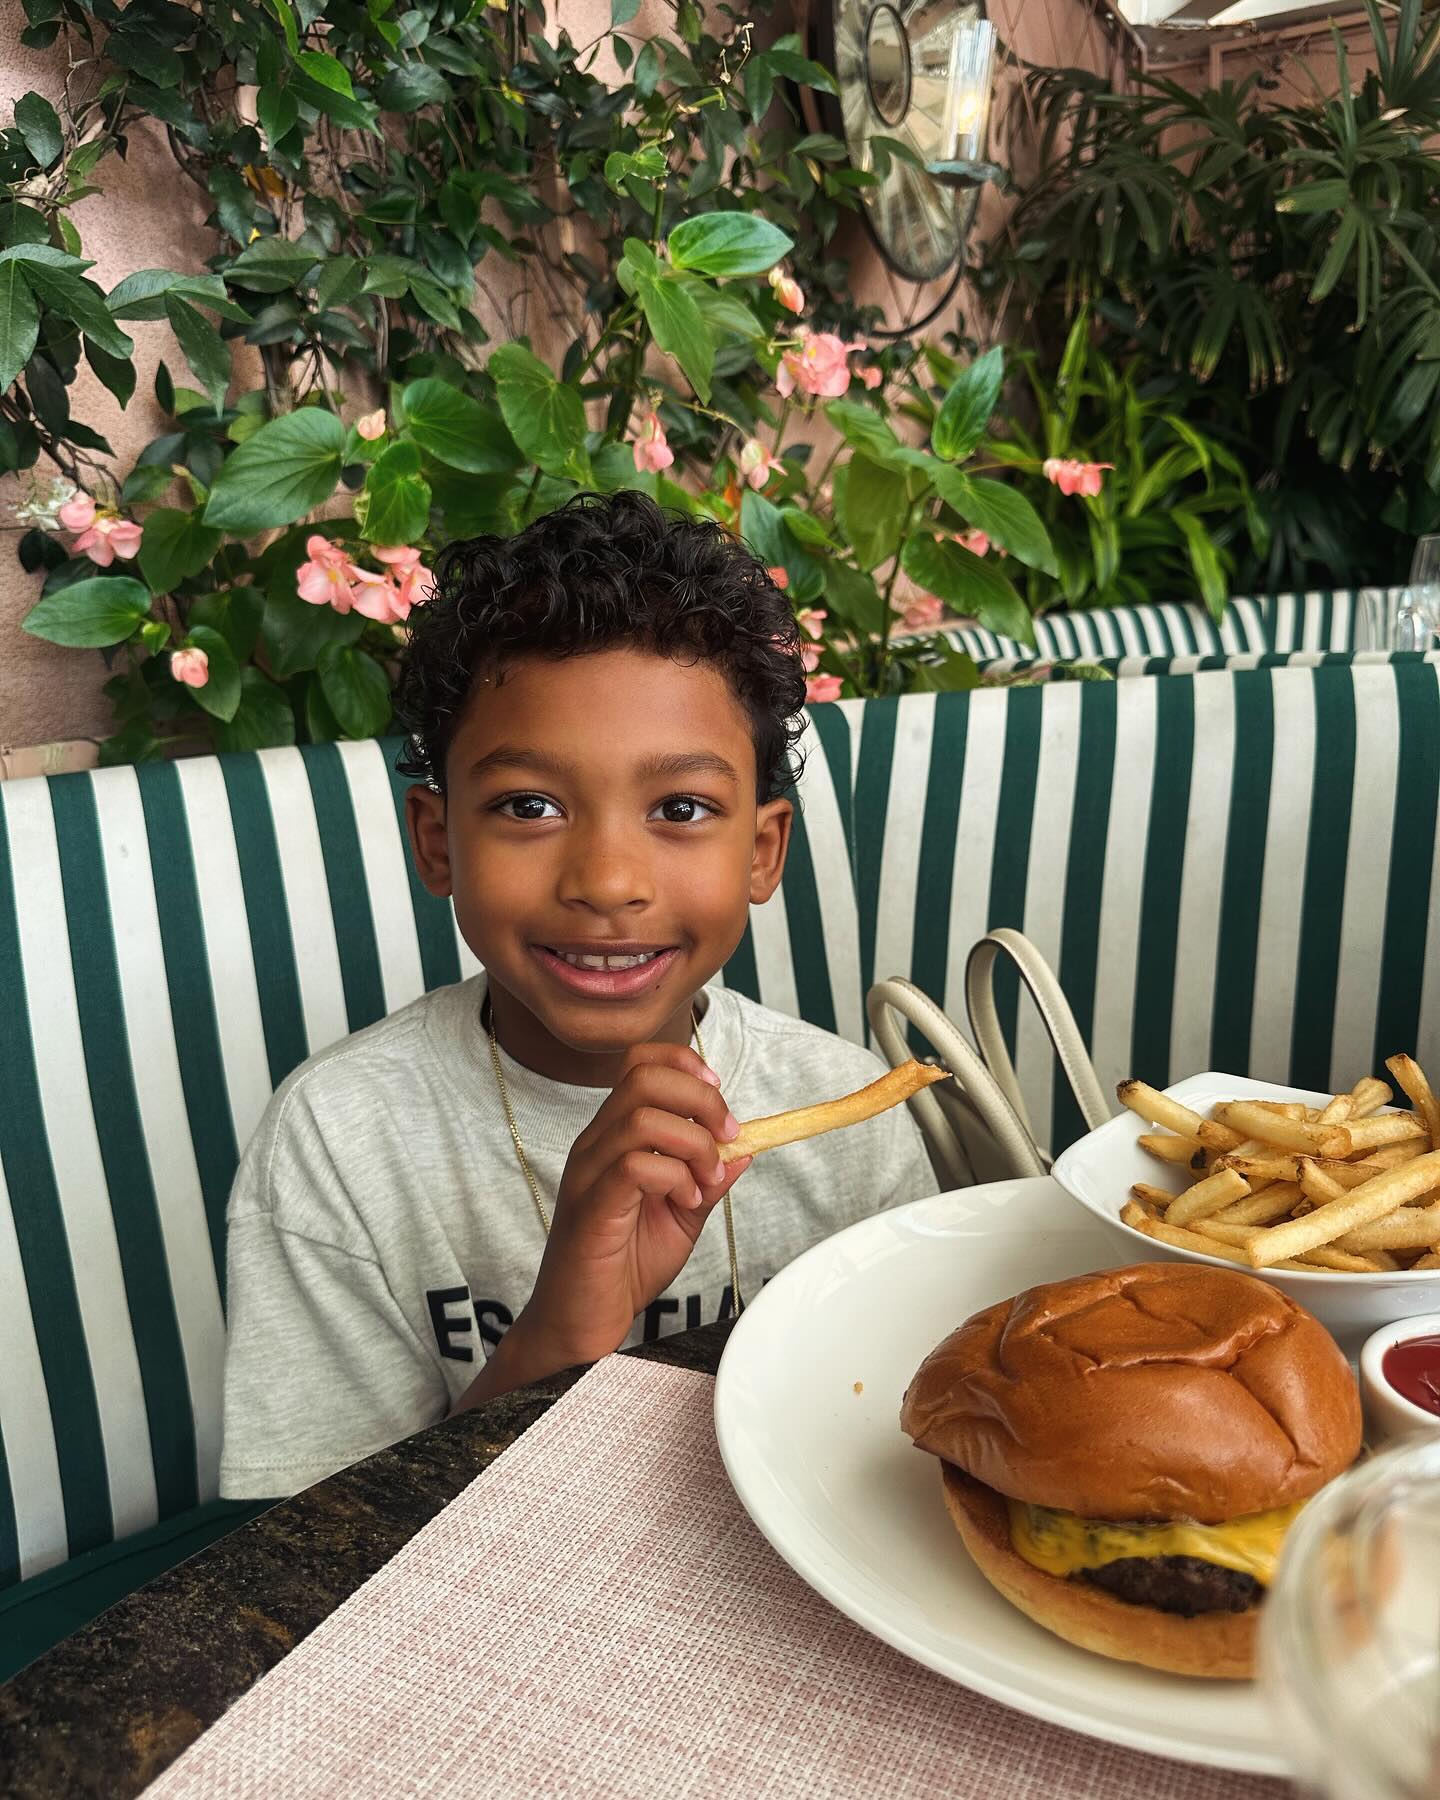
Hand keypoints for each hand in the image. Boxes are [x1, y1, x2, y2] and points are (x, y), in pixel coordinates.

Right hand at [516, 1042, 751, 1369]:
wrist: (583, 1322)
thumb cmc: (623, 1267)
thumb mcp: (682, 1216)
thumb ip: (709, 1179)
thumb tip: (746, 1148)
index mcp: (615, 1137)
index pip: (642, 1064)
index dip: (688, 1068)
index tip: (720, 1108)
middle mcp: (596, 1144)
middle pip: (644, 1077)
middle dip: (701, 1100)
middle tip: (726, 1139)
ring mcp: (588, 1172)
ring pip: (642, 1116)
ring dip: (693, 1143)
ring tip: (707, 1181)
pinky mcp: (591, 1206)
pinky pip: (634, 1165)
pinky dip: (675, 1178)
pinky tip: (685, 1202)